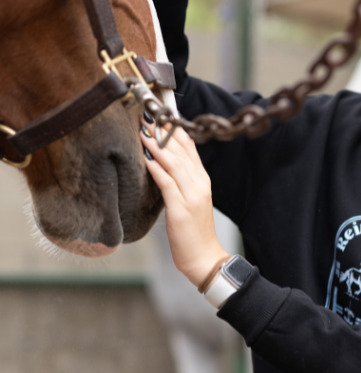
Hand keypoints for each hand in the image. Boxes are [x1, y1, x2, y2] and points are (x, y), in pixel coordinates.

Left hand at [141, 122, 229, 286]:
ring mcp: (191, 195)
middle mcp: (199, 183)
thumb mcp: (190, 200)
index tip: (160, 116)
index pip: (189, 148)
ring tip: (144, 132)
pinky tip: (146, 158)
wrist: (204, 256)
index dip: (174, 130)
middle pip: (181, 151)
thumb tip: (161, 162)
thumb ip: (179, 180)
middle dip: (164, 133)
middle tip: (148, 116)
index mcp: (202, 180)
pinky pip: (167, 183)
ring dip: (158, 146)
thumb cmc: (194, 231)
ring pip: (174, 163)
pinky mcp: (181, 208)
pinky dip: (157, 169)